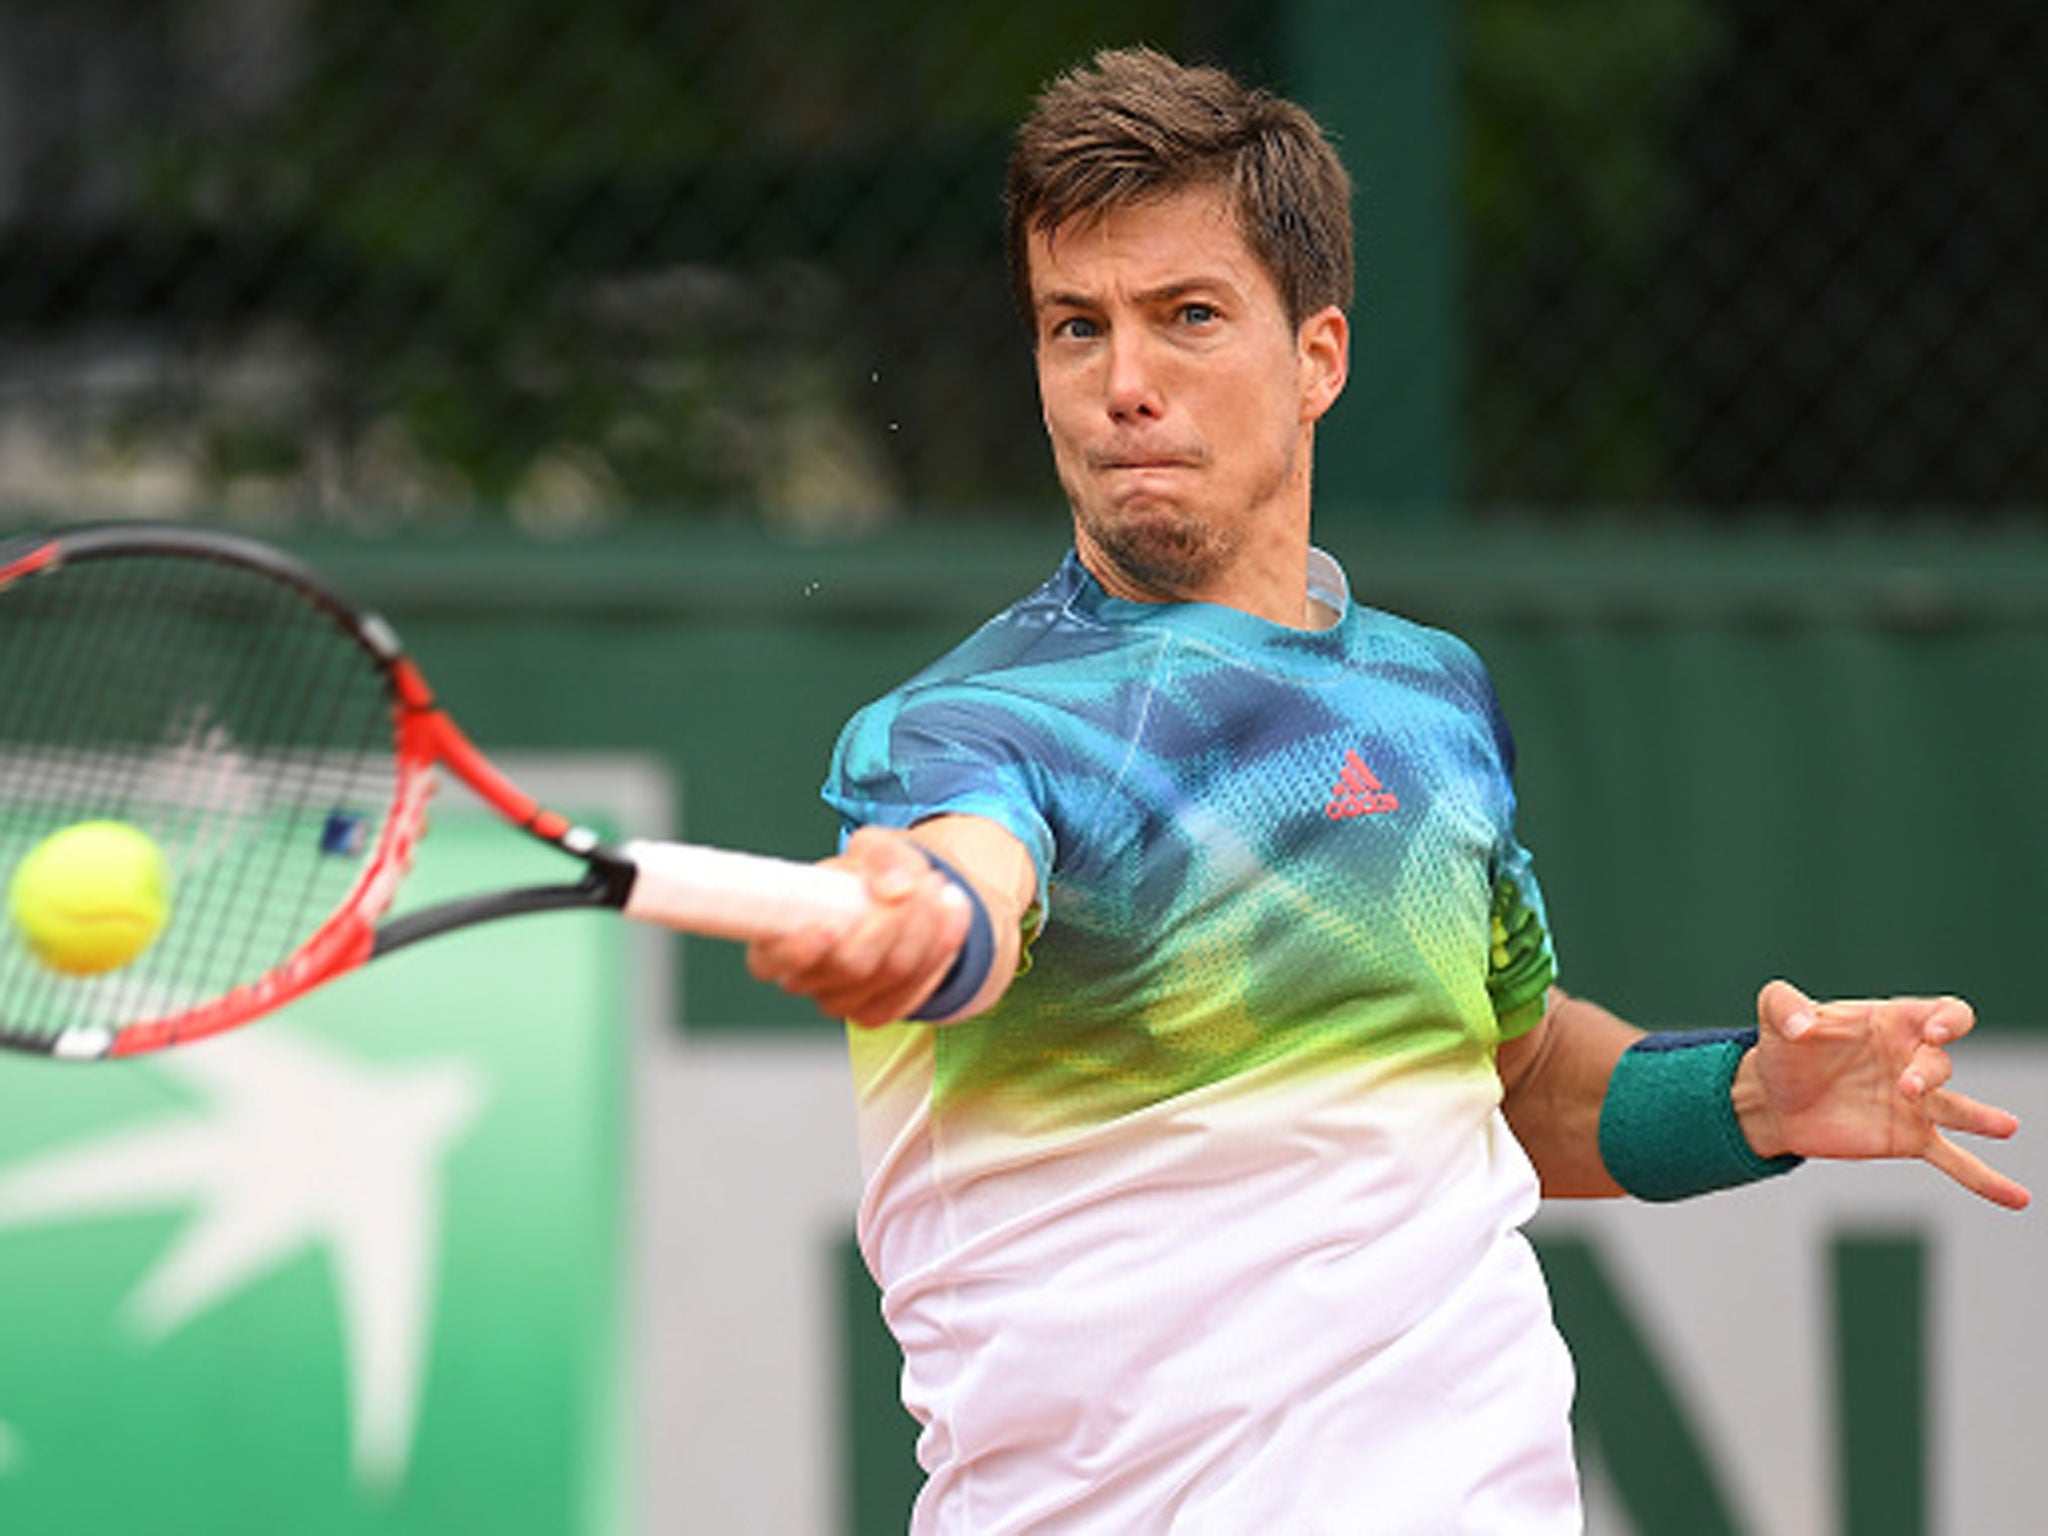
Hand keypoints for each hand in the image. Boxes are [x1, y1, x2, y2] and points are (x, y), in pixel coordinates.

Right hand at [744, 827, 972, 1027]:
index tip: (828, 930)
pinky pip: (912, 994)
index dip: (798, 952)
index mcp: (777, 937)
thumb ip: (881, 857)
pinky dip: (939, 954)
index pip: (771, 961)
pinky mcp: (875, 1012)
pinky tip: (952, 918)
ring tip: (939, 889)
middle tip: (920, 884)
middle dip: (892, 924)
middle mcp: (803, 977)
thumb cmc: (867, 875)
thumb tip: (895, 889)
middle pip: (850, 965)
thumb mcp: (874, 847)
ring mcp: (838, 1001)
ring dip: (924, 933)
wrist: (902, 901)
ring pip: (889, 977)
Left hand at [1735, 979, 2030, 1209]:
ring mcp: (1914, 1103)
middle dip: (1929, 1073)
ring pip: (1961, 1109)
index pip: (1942, 1013)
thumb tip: (1802, 1025)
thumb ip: (1783, 1005)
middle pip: (1941, 1063)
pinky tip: (2016, 1197)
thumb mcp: (1775, 1014)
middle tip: (1906, 1087)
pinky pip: (1955, 1160)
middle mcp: (1912, 1060)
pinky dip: (1985, 1179)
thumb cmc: (1782, 1049)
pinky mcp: (1907, 1139)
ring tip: (2004, 1127)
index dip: (1949, 1020)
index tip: (1936, 1033)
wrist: (1771, 1099)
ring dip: (1981, 1119)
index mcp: (1891, 1023)